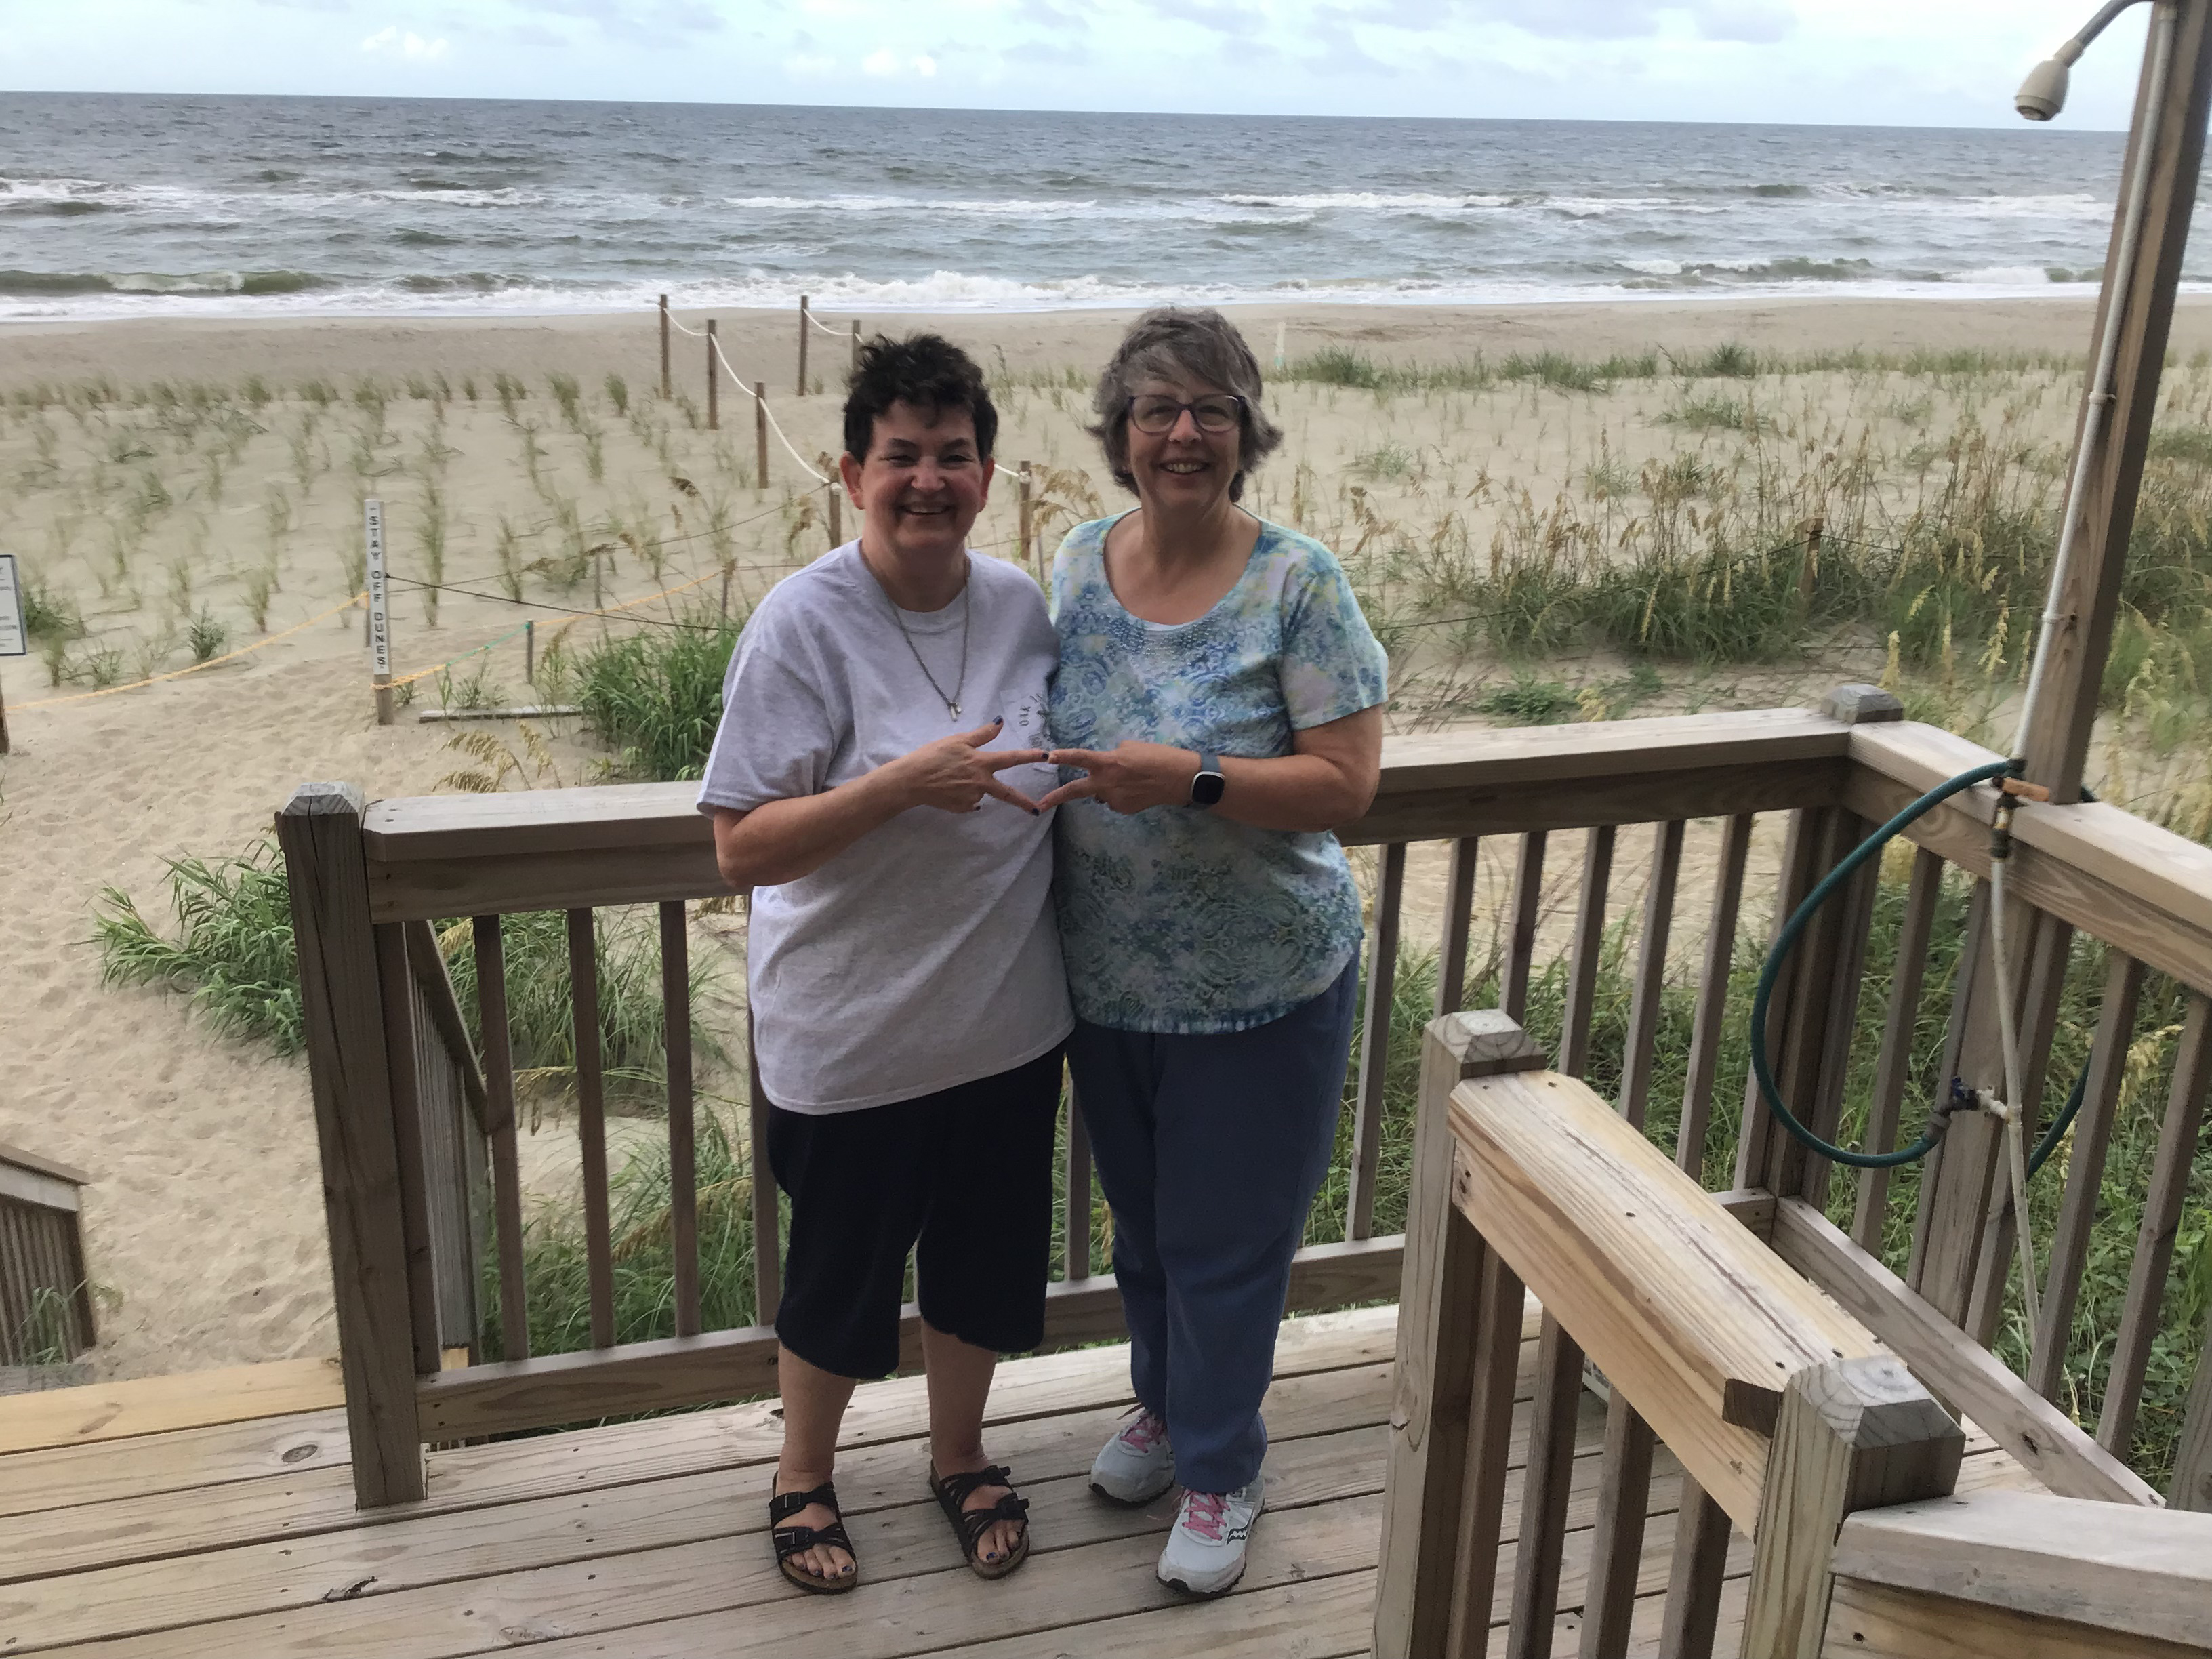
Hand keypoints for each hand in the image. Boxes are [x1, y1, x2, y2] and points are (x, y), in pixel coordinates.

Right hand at [890, 718, 1047, 814]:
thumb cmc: (932, 756)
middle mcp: (981, 783)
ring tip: (952, 777)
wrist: (911, 780)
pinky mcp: (961, 809)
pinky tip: (949, 787)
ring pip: (981, 792)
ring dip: (974, 785)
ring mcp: (972, 798)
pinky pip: (969, 801)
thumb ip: (982, 735)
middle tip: (1036, 809)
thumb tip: (1000, 722)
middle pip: (1007, 793)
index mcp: (982, 763)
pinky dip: (964, 794)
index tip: (1047, 756)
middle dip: (1023, 802)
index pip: (1011, 759)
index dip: (1030, 756)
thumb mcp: (957, 740)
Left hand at [1037, 741, 1198, 813]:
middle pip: (1075, 791)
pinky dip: (1121, 795)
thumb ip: (1111, 756)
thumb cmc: (1157, 756)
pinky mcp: (1123, 809)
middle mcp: (1106, 783)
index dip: (1064, 756)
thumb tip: (1105, 767)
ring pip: (1101, 794)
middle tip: (1039, 806)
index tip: (1048, 757)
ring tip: (1130, 779)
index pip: (1080, 758)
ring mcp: (1114, 799)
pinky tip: (1136, 789)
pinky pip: (1114, 801)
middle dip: (1055, 799)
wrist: (1179, 779)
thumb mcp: (1130, 747)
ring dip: (1107, 787)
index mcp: (1108, 762)